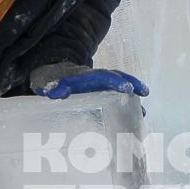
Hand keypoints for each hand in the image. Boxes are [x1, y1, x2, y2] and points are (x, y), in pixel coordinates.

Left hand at [28, 62, 148, 99]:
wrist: (51, 73)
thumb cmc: (48, 81)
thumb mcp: (45, 83)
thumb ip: (51, 87)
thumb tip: (55, 92)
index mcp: (81, 77)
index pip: (100, 77)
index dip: (113, 82)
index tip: (126, 88)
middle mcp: (93, 78)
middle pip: (114, 77)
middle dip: (129, 83)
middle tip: (143, 92)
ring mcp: (97, 84)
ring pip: (118, 84)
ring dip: (133, 90)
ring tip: (144, 105)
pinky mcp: (100, 92)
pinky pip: (117, 94)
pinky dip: (129, 102)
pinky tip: (139, 115)